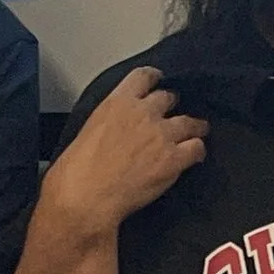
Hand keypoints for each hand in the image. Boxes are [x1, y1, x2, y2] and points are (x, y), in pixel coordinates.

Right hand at [41, 67, 208, 243]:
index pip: (143, 77)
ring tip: (196, 131)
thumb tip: (115, 129)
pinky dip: (197, 151)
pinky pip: (196, 148)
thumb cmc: (76, 171)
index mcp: (118, 102)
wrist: (86, 196)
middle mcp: (144, 113)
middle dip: (170, 106)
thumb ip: (109, 121)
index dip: (154, 78)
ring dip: (193, 127)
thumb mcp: (87, 130)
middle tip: (169, 117)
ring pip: (190, 122)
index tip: (157, 80)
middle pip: (168, 98)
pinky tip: (195, 157)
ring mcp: (162, 135)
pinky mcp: (173, 158)